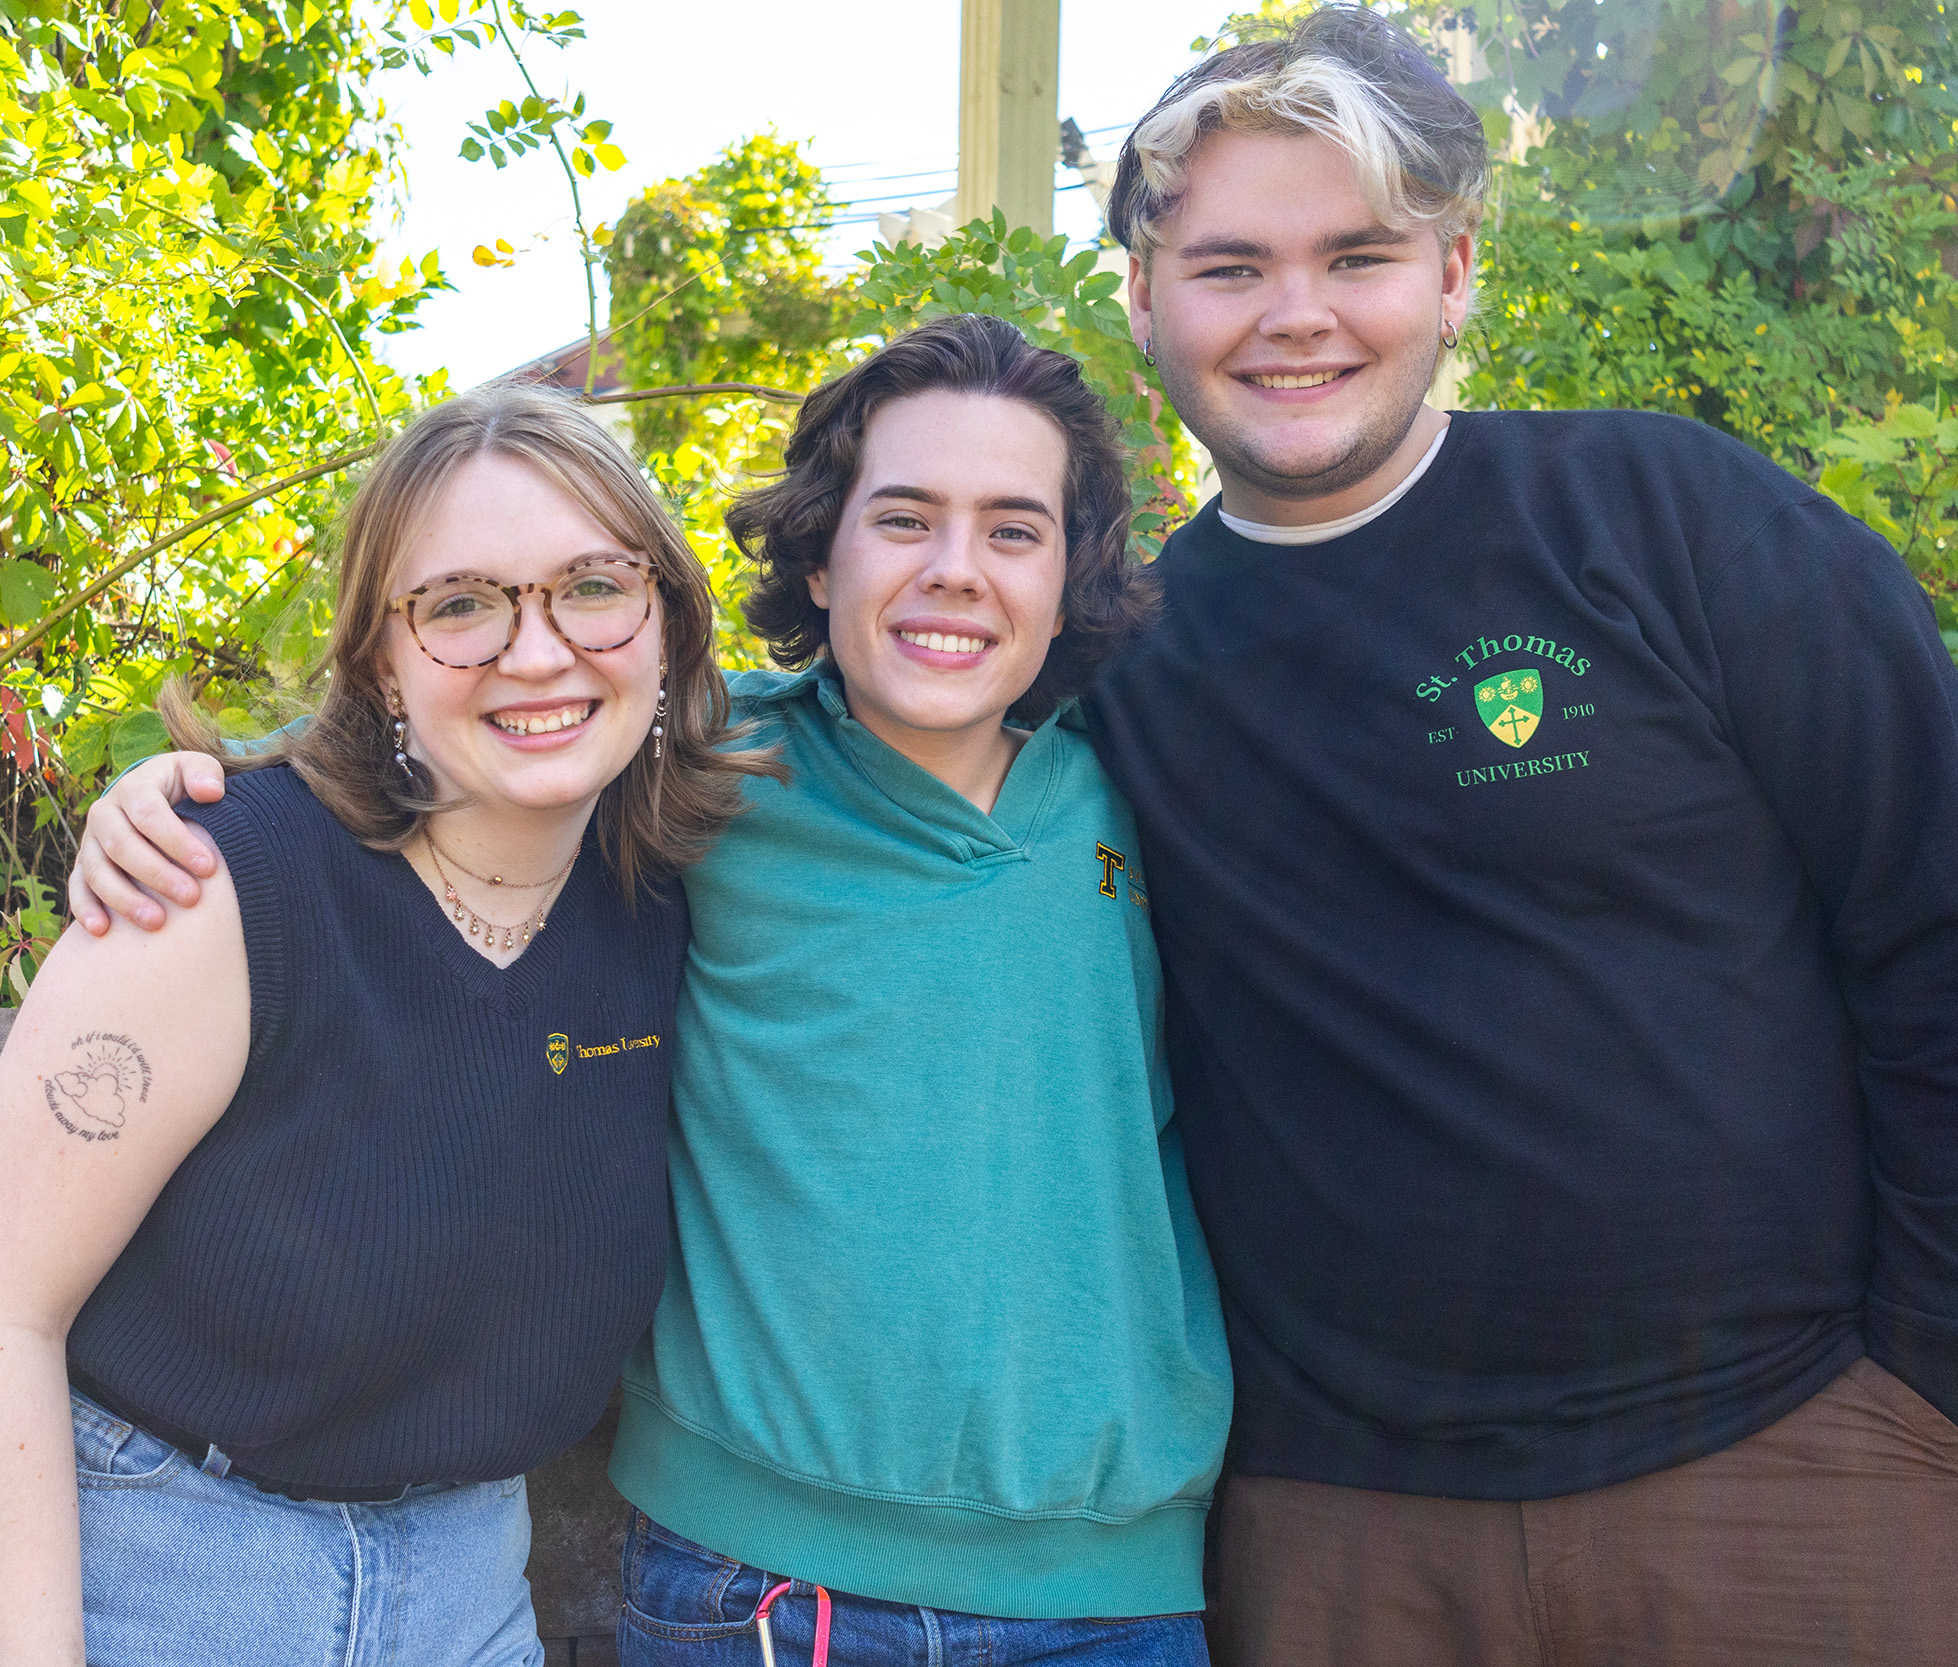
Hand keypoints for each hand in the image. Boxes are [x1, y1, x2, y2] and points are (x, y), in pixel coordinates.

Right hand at [68, 751, 226, 934]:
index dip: (177, 841)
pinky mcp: (84, 864)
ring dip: (124, 898)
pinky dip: (86, 908)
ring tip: (157, 922)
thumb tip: (210, 791)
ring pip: (97, 871)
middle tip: (191, 898)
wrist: (158, 798)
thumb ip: (205, 774)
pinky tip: (102, 930)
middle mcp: (105, 813)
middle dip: (157, 874)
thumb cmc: (185, 787)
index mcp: (134, 787)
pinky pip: (78, 887)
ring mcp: (91, 841)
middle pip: (122, 845)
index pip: (149, 814)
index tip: (209, 867)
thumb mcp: (197, 771)